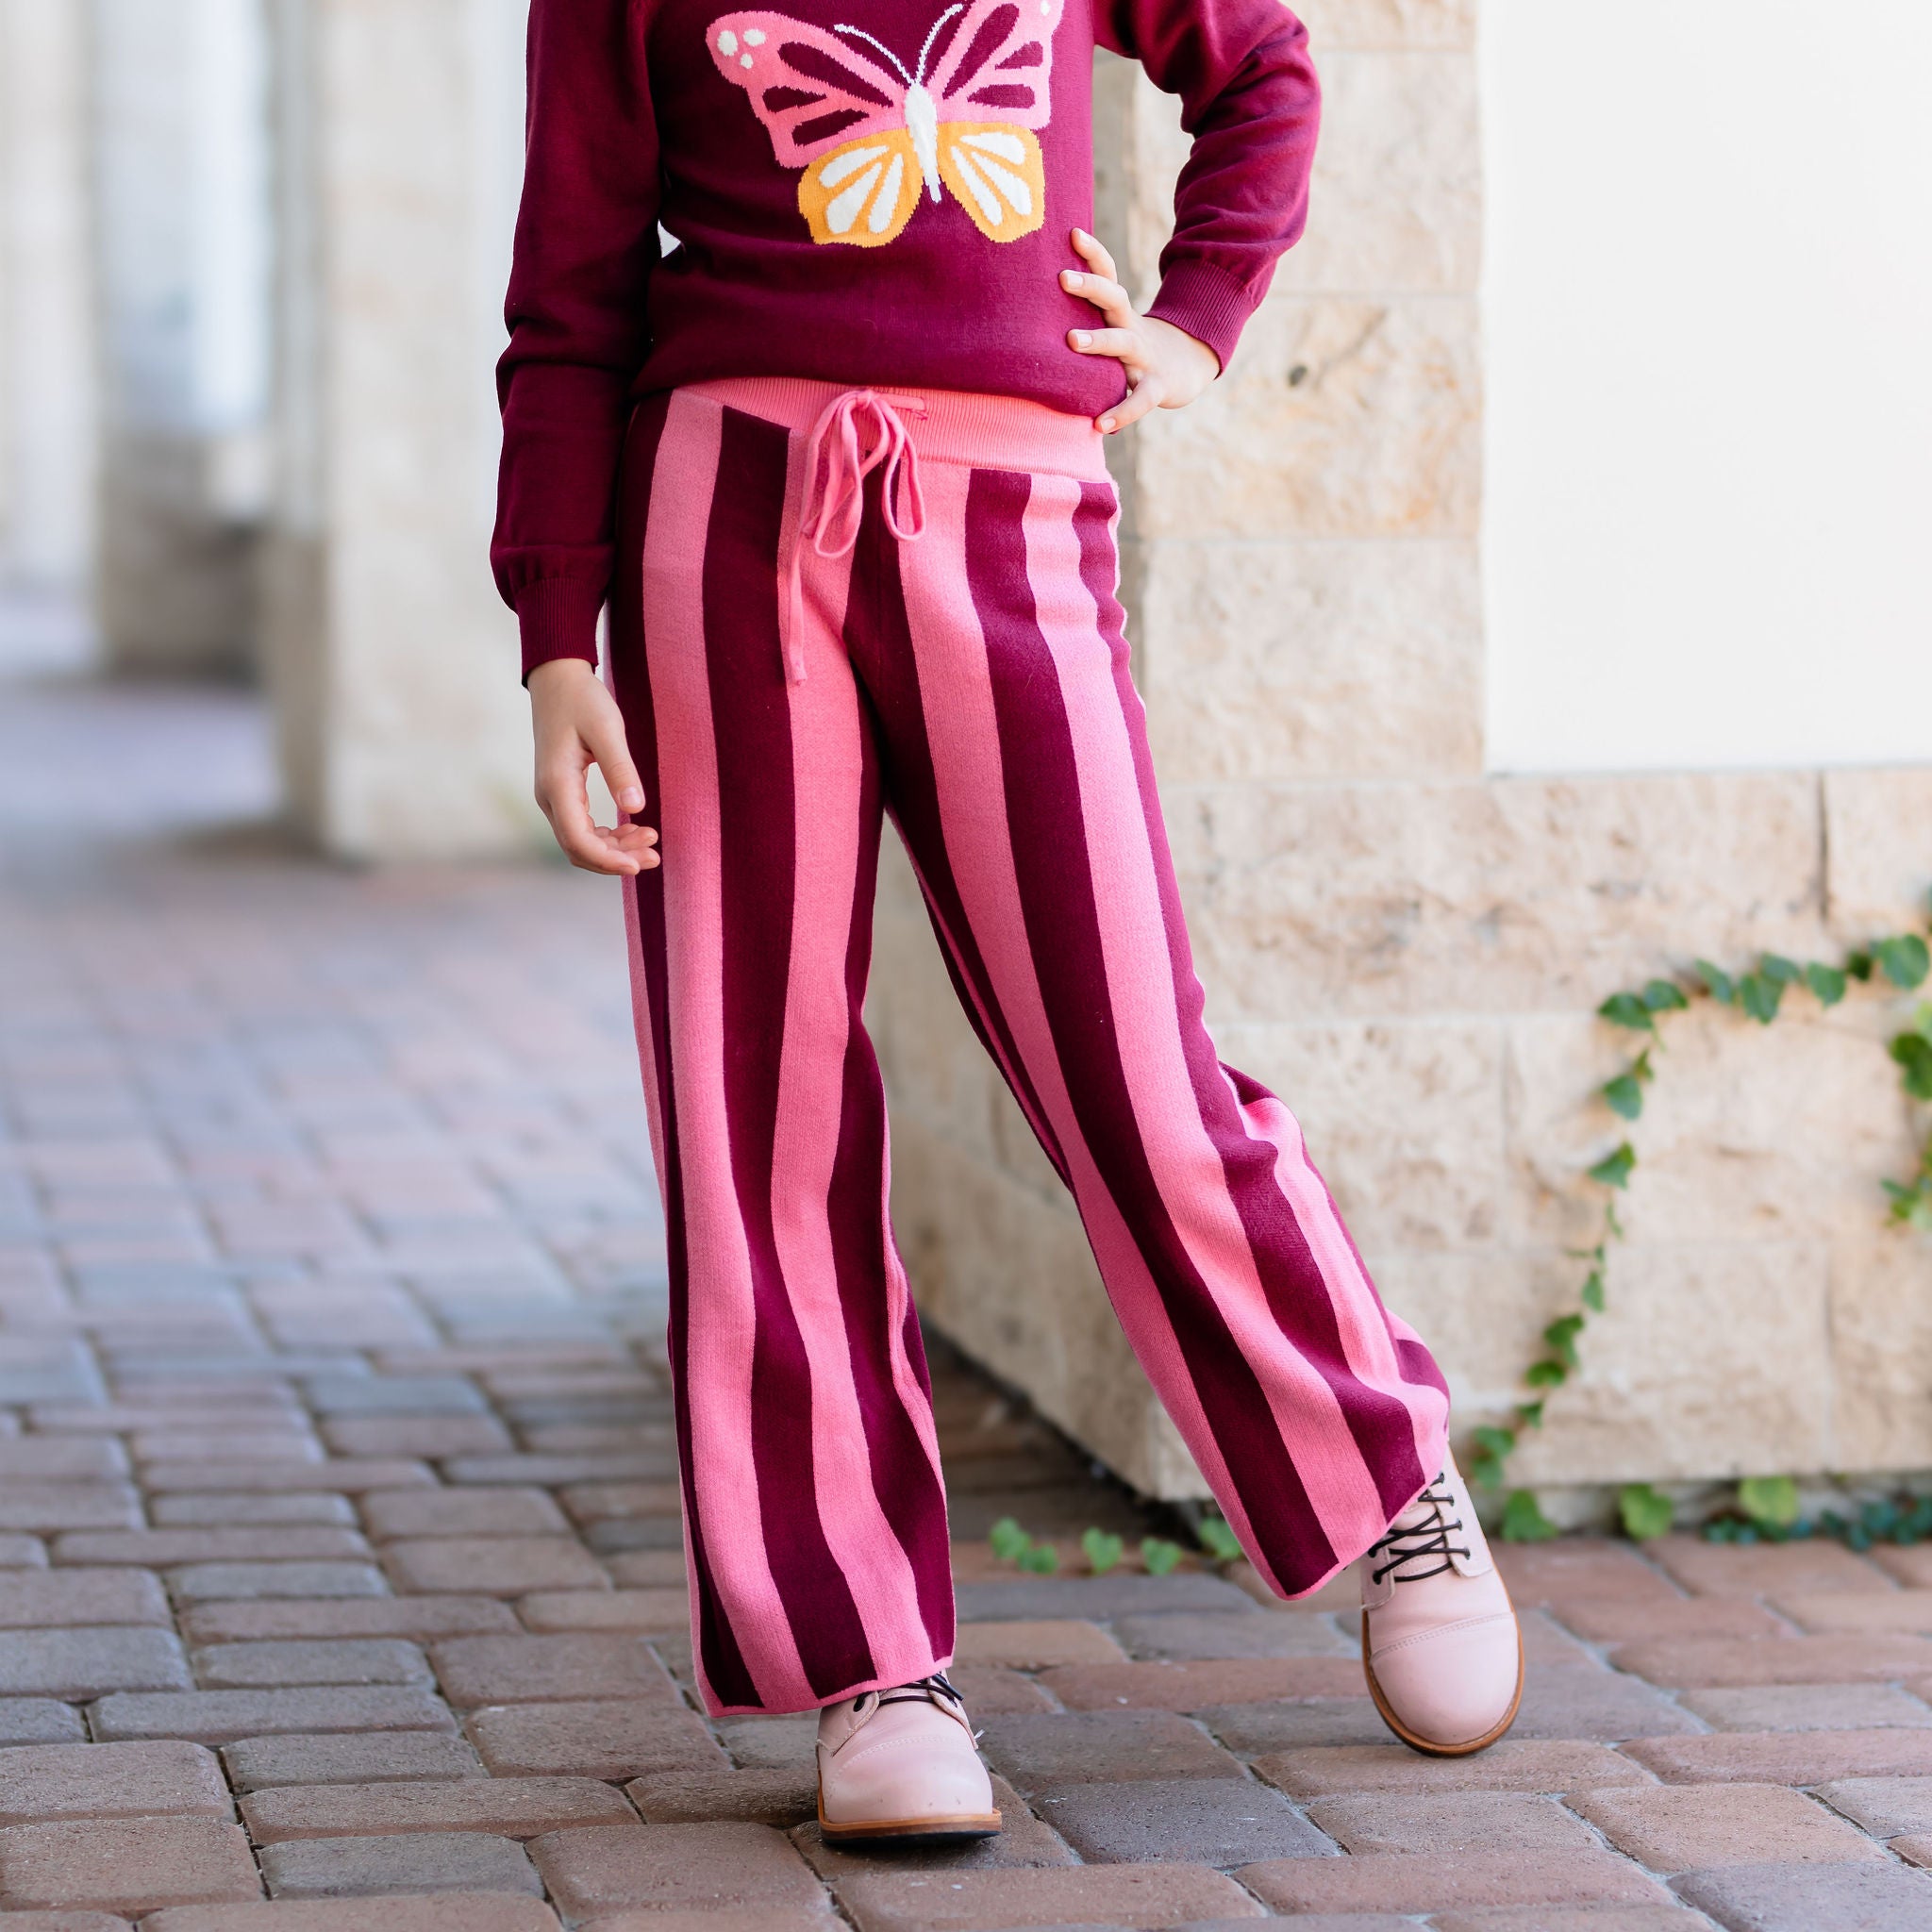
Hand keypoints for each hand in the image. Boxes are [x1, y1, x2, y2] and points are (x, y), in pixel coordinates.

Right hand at [528, 658, 659, 875]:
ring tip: (650, 840)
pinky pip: (582, 828)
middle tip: (655, 855)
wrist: (557, 680)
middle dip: (616, 859)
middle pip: (579, 849)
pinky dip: (607, 836)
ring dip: (614, 849)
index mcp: (557, 784)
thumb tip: (635, 807)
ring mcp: (553, 797)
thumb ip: (620, 768)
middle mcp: (549, 797)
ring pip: (581, 842)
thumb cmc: (582, 700)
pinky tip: (633, 829)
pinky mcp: (562, 793)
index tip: (638, 865)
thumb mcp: (607, 729)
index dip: (607, 859)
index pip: (578, 840)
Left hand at [1061, 227, 1220, 434]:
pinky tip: (1101, 426)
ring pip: (1124, 343)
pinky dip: (1122, 413)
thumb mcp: (1115, 326)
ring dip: (1099, 340)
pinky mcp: (1158, 387)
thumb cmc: (1135, 347)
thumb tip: (1034, 303)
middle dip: (1091, 286)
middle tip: (1062, 277)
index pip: (1109, 275)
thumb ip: (1087, 316)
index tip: (1072, 232)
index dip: (1093, 253)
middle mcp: (1132, 328)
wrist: (1187, 368)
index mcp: (1120, 313)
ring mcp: (1146, 357)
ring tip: (1071, 341)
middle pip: (1115, 299)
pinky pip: (1140, 400)